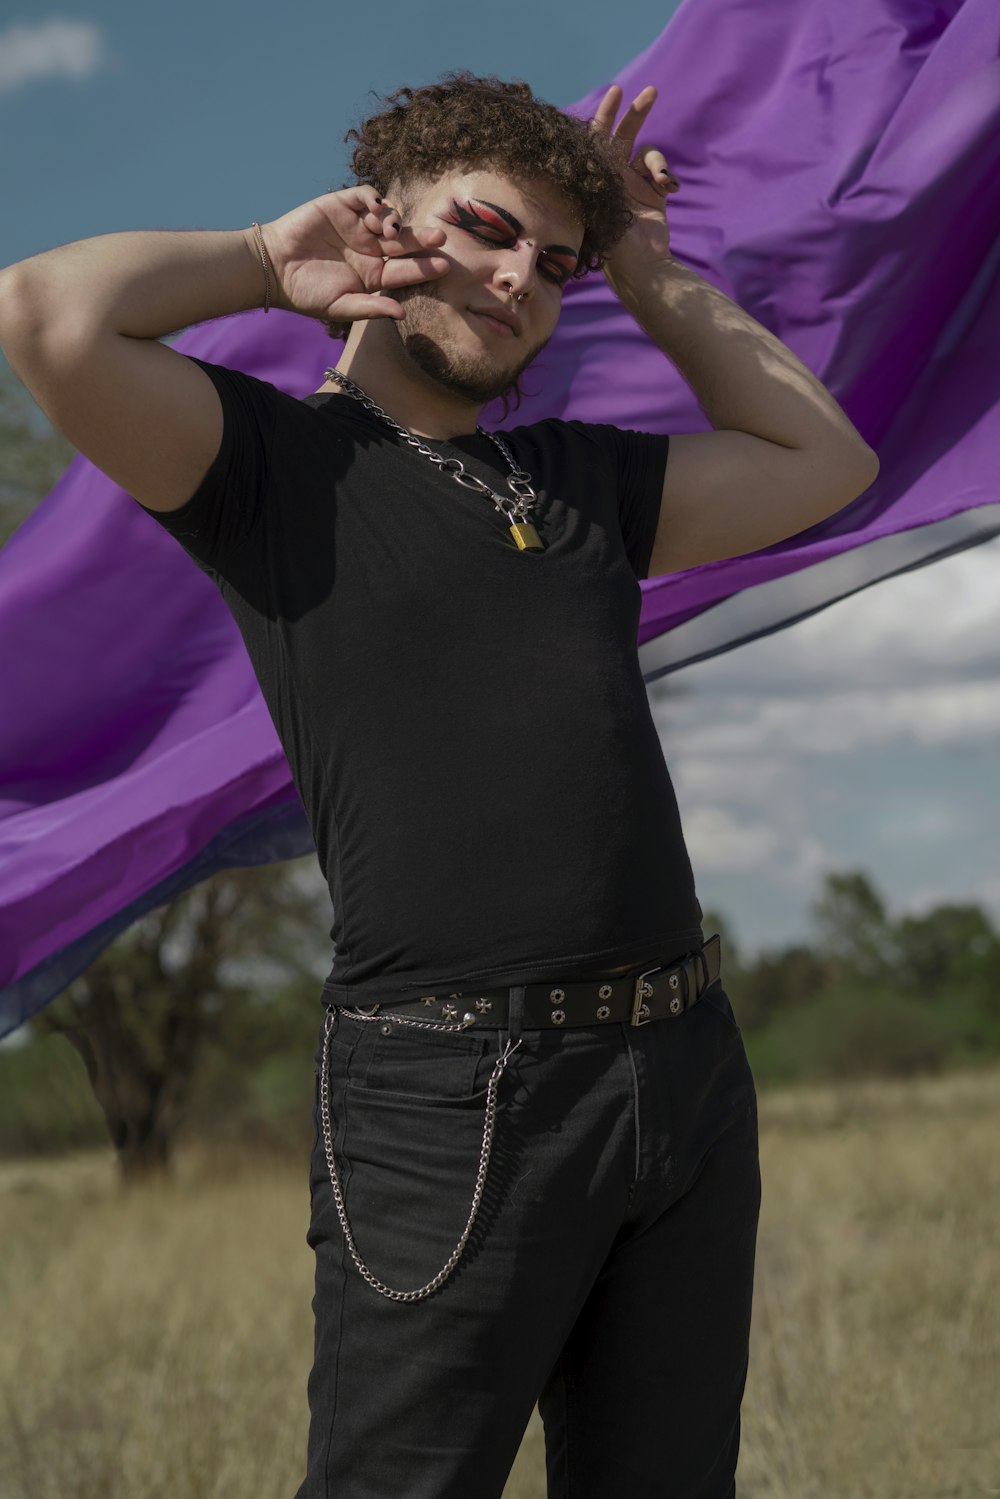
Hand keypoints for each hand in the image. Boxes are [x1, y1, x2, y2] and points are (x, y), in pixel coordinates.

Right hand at [255, 187, 449, 323]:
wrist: (274, 270)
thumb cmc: (306, 294)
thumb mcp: (340, 307)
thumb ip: (371, 308)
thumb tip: (401, 314)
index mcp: (374, 275)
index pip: (406, 269)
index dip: (424, 266)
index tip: (443, 265)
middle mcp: (370, 249)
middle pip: (403, 241)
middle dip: (422, 239)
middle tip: (439, 238)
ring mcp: (357, 225)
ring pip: (387, 216)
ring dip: (395, 221)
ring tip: (391, 231)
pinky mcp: (341, 205)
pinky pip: (365, 195)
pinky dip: (375, 197)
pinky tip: (379, 206)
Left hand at [591, 84, 679, 260]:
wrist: (641, 267)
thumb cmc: (612, 245)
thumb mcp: (599, 208)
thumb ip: (599, 178)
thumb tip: (593, 144)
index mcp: (594, 178)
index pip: (595, 140)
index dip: (604, 115)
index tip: (615, 93)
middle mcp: (613, 177)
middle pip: (623, 135)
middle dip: (636, 113)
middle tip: (651, 91)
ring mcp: (635, 183)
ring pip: (649, 153)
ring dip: (657, 161)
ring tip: (661, 181)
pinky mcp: (655, 192)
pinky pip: (662, 171)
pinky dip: (666, 175)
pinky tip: (669, 190)